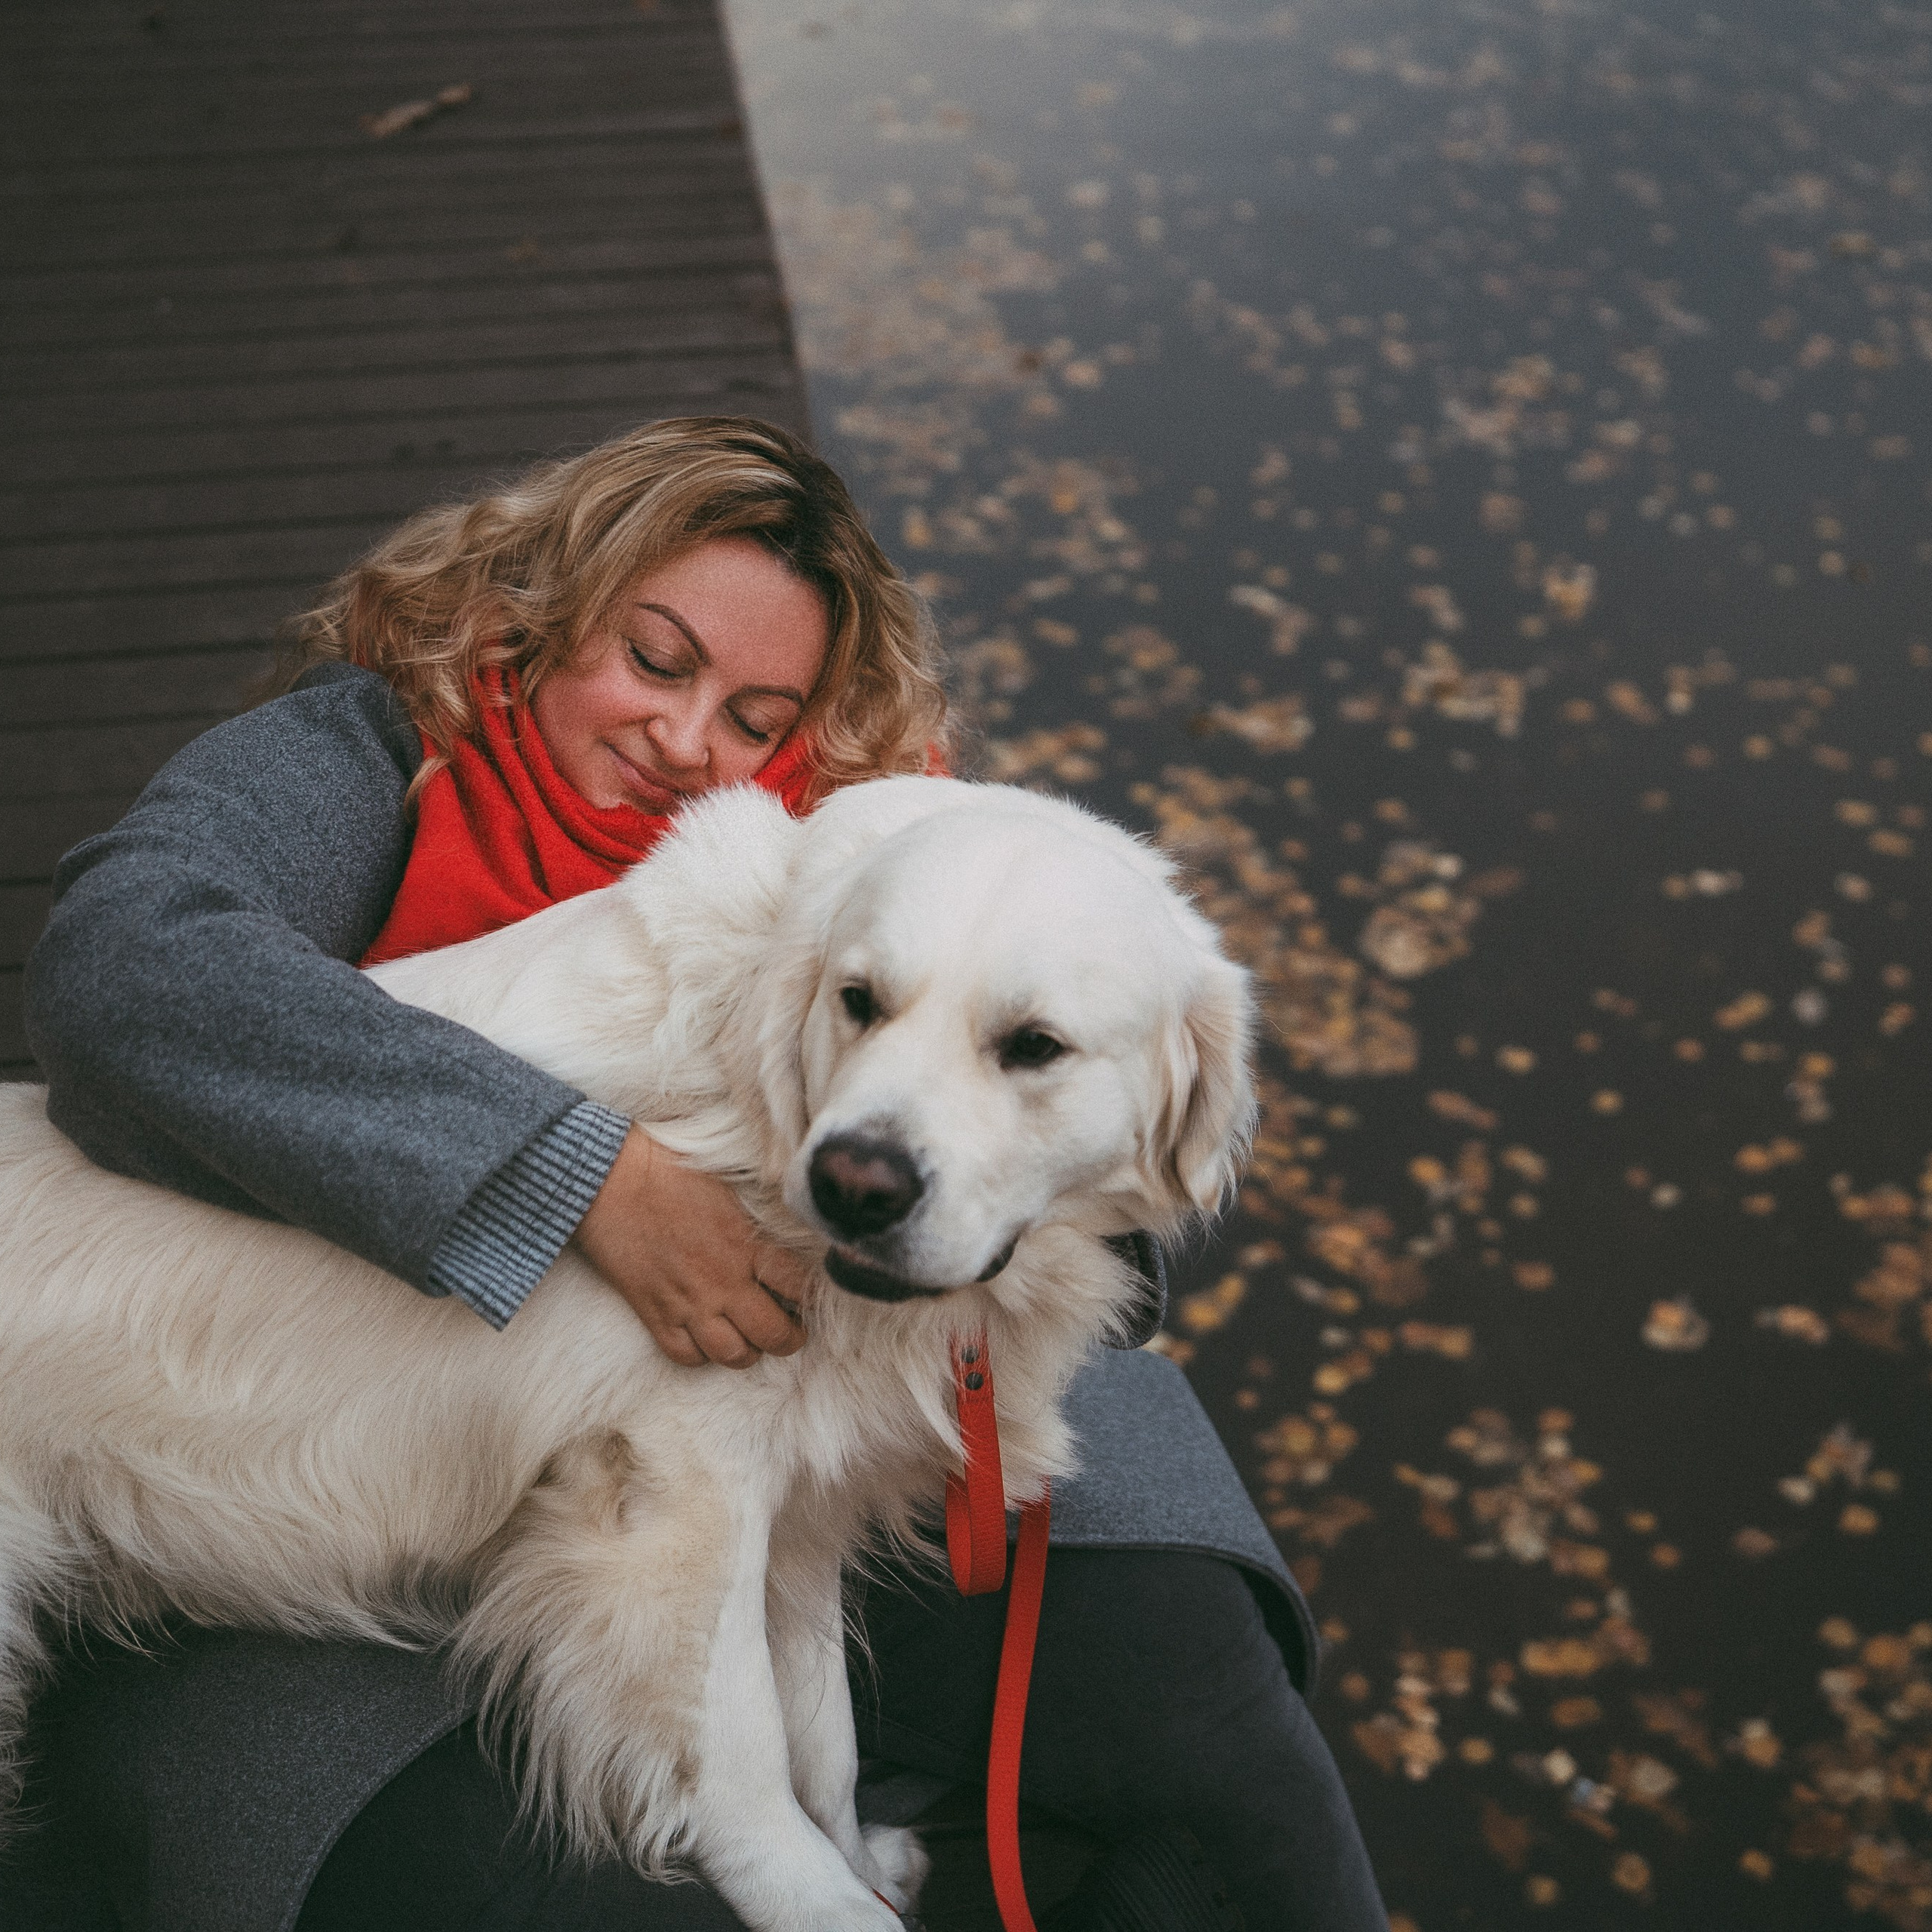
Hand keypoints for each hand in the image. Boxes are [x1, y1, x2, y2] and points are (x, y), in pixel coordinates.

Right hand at [573, 1128, 809, 1367]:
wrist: (608, 1179)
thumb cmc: (669, 1171)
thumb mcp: (729, 1186)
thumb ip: (757, 1218)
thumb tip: (786, 1229)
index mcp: (747, 1245)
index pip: (799, 1287)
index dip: (809, 1297)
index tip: (805, 1296)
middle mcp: (724, 1281)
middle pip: (774, 1335)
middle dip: (788, 1339)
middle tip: (788, 1330)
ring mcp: (688, 1302)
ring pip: (733, 1355)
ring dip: (747, 1352)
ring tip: (748, 1338)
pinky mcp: (654, 1314)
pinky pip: (686, 1357)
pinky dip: (701, 1355)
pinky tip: (705, 1337)